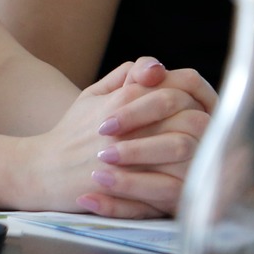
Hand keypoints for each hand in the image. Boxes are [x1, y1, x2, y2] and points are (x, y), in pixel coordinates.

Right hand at [16, 57, 213, 217]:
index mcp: (122, 98)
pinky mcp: (134, 186)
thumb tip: (154, 66)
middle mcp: (130, 124)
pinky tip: (194, 178)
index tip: (198, 107)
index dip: (194, 97)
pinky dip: (191, 180)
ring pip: (188, 148)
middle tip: (208, 133)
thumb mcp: (92, 95)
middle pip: (190, 116)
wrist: (45, 170)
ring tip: (204, 154)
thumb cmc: (70, 133)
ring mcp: (132, 156)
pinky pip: (177, 181)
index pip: (176, 88)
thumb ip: (123, 77)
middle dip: (205, 124)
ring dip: (202, 151)